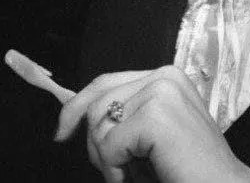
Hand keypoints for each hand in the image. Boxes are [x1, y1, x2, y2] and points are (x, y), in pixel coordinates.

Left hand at [55, 65, 249, 182]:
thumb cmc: (188, 171)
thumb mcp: (152, 134)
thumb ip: (125, 116)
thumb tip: (73, 116)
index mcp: (165, 76)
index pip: (105, 81)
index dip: (77, 106)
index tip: (61, 131)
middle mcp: (163, 76)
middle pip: (97, 101)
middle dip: (93, 142)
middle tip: (115, 171)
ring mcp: (161, 93)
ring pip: (98, 123)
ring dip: (105, 159)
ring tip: (131, 175)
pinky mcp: (156, 116)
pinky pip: (108, 146)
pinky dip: (114, 171)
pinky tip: (137, 178)